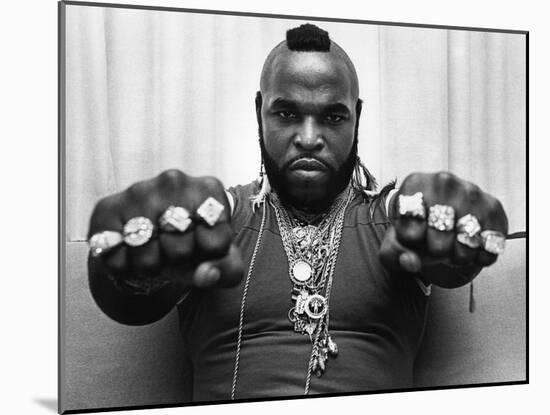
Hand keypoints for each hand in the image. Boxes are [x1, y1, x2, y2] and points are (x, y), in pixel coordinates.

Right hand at [88, 169, 243, 291]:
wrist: (152, 227)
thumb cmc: (192, 239)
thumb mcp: (220, 255)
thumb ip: (226, 270)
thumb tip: (206, 275)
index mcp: (208, 188)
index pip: (216, 244)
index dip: (209, 256)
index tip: (203, 242)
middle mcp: (173, 181)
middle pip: (180, 250)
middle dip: (179, 260)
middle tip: (175, 246)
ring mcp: (138, 191)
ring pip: (147, 258)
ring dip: (152, 266)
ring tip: (154, 248)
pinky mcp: (107, 208)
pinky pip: (117, 260)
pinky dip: (125, 267)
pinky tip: (132, 250)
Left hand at [379, 172, 507, 285]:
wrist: (440, 222)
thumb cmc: (415, 230)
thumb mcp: (396, 242)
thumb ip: (394, 254)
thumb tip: (410, 262)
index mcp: (415, 183)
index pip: (411, 215)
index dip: (411, 236)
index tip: (413, 237)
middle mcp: (444, 181)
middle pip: (441, 225)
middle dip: (437, 248)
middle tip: (436, 248)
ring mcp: (471, 191)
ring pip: (468, 236)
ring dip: (459, 255)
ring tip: (452, 251)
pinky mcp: (493, 207)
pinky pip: (490, 243)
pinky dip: (479, 257)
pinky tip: (470, 251)